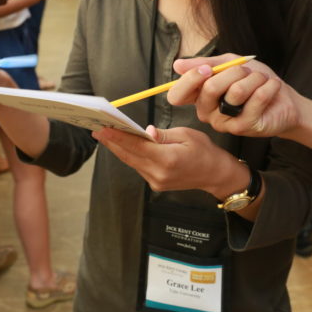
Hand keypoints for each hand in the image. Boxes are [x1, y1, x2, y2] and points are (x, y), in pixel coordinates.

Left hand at [93, 126, 242, 195]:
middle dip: (111, 141)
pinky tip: (120, 144)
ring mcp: (156, 181)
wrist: (215, 175)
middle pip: (129, 156)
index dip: (118, 137)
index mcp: (167, 159)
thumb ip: (162, 135)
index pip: (137, 146)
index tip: (102, 128)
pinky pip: (137, 166)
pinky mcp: (155, 183)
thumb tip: (145, 131)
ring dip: (117, 148)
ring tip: (104, 134)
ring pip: (131, 162)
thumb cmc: (204, 151)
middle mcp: (159, 173)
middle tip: (96, 128)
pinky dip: (128, 155)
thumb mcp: (186, 135)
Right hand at [166, 54, 303, 138]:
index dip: (190, 79)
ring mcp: (224, 123)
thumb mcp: (229, 63)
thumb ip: (205, 64)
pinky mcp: (244, 128)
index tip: (208, 69)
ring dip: (254, 78)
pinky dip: (268, 87)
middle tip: (247, 71)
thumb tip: (177, 65)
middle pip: (209, 88)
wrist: (283, 99)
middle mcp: (207, 113)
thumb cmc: (254, 81)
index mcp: (199, 96)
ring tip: (262, 80)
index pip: (177, 95)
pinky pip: (255, 99)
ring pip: (236, 92)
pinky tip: (271, 88)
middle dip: (234, 71)